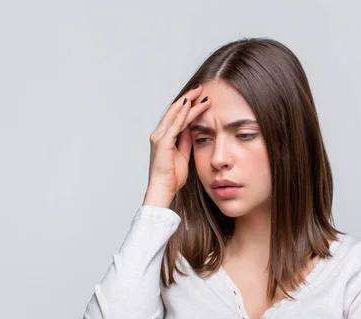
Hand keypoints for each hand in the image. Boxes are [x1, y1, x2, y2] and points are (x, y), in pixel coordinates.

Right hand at [143, 84, 210, 206]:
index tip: (199, 97)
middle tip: (201, 87)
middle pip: (175, 111)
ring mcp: (160, 137)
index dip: (188, 105)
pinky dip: (182, 114)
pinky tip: (190, 105)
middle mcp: (159, 134)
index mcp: (164, 137)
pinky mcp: (163, 142)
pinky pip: (174, 125)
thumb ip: (185, 142)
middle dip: (188, 98)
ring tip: (200, 92)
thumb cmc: (172, 176)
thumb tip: (191, 130)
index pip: (177, 116)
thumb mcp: (182, 155)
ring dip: (188, 102)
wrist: (163, 189)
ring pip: (176, 114)